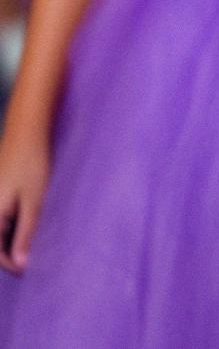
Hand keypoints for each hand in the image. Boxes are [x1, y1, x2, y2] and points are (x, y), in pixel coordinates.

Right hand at [0, 127, 49, 273]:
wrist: (26, 129)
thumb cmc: (32, 163)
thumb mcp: (33, 200)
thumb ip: (25, 233)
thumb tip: (19, 265)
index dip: (12, 265)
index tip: (30, 269)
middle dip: (11, 251)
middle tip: (34, 254)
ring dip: (12, 237)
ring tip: (33, 237)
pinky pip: (0, 216)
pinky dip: (11, 222)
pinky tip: (27, 218)